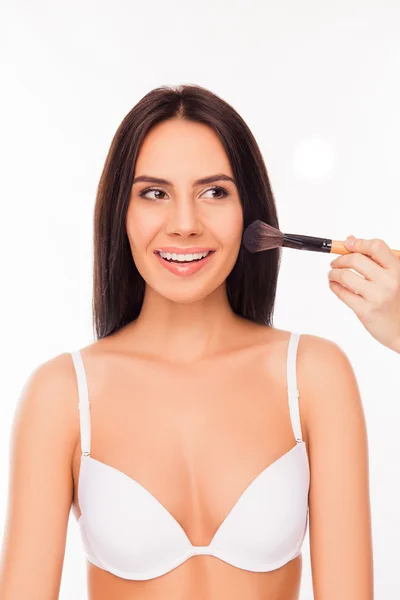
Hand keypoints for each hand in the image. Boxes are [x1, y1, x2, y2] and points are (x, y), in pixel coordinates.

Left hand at [328, 235, 399, 353]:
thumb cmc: (396, 302)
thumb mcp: (394, 278)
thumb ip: (375, 260)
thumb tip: (350, 240)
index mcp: (397, 270)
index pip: (376, 247)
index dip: (359, 243)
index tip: (347, 244)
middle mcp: (389, 282)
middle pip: (356, 260)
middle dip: (340, 259)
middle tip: (334, 263)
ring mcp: (377, 297)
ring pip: (345, 276)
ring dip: (333, 273)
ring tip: (332, 274)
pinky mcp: (366, 311)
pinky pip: (342, 294)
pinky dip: (334, 286)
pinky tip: (334, 285)